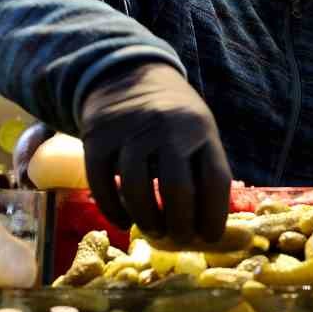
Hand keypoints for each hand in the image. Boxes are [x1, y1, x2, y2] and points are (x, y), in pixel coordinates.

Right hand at [79, 62, 230, 243]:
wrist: (124, 72)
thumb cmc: (169, 115)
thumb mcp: (197, 128)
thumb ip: (203, 166)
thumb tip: (209, 225)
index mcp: (200, 127)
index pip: (215, 179)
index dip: (215, 216)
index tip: (210, 238)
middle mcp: (167, 126)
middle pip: (177, 188)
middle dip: (180, 225)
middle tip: (178, 239)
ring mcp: (129, 130)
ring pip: (137, 189)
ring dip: (147, 220)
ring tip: (154, 231)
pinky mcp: (97, 137)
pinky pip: (103, 184)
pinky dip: (113, 210)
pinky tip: (123, 221)